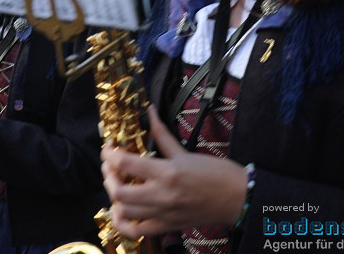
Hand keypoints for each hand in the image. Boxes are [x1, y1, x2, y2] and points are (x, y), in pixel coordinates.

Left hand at [101, 106, 246, 237]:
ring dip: (114, 197)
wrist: (236, 198)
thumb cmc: (215, 172)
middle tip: (110, 166)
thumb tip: (149, 111)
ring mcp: (163, 214)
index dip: (109, 154)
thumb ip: (162, 134)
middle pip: (118, 191)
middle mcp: (161, 195)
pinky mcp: (167, 227)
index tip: (108, 148)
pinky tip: (121, 211)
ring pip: (124, 211)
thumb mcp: (185, 151)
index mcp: (167, 172)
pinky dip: (123, 223)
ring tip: (117, 184)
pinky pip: (137, 232)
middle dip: (108, 176)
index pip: (125, 163)